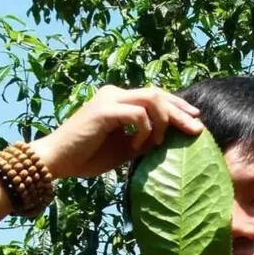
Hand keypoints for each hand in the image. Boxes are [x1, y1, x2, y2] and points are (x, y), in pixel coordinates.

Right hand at [30, 85, 202, 179]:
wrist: (57, 161)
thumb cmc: (87, 156)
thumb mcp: (124, 148)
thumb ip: (144, 139)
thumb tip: (167, 139)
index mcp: (119, 99)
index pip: (155, 96)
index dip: (177, 106)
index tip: (195, 119)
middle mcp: (115, 93)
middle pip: (158, 94)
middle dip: (180, 111)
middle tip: (196, 128)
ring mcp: (109, 99)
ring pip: (152, 99)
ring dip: (162, 121)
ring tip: (158, 142)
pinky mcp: (104, 110)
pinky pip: (138, 115)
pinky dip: (144, 131)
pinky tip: (138, 147)